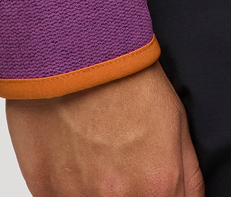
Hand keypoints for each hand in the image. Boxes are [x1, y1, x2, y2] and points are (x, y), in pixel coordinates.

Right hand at [6, 62, 203, 196]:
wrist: (78, 48)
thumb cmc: (127, 77)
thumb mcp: (177, 121)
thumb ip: (187, 178)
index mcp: (158, 185)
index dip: (158, 194)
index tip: (150, 184)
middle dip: (128, 192)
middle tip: (120, 163)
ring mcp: (76, 196)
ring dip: (95, 189)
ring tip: (95, 156)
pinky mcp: (43, 188)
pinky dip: (67, 187)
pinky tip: (72, 155)